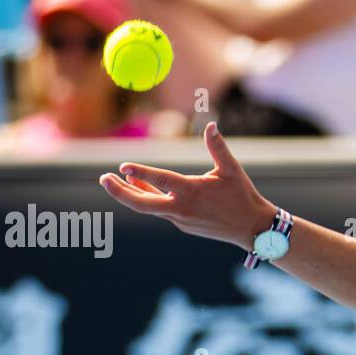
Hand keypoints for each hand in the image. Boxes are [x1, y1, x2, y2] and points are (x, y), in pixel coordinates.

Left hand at [98, 121, 277, 251]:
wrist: (252, 229)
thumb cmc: (242, 196)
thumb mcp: (231, 170)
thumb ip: (218, 147)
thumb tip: (211, 125)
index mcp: (192, 192)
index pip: (161, 181)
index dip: (141, 173)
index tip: (122, 166)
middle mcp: (182, 209)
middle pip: (142, 204)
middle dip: (119, 192)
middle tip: (103, 179)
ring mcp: (180, 219)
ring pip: (149, 206)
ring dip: (132, 193)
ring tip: (115, 180)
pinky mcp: (183, 224)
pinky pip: (160, 209)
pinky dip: (148, 198)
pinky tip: (140, 187)